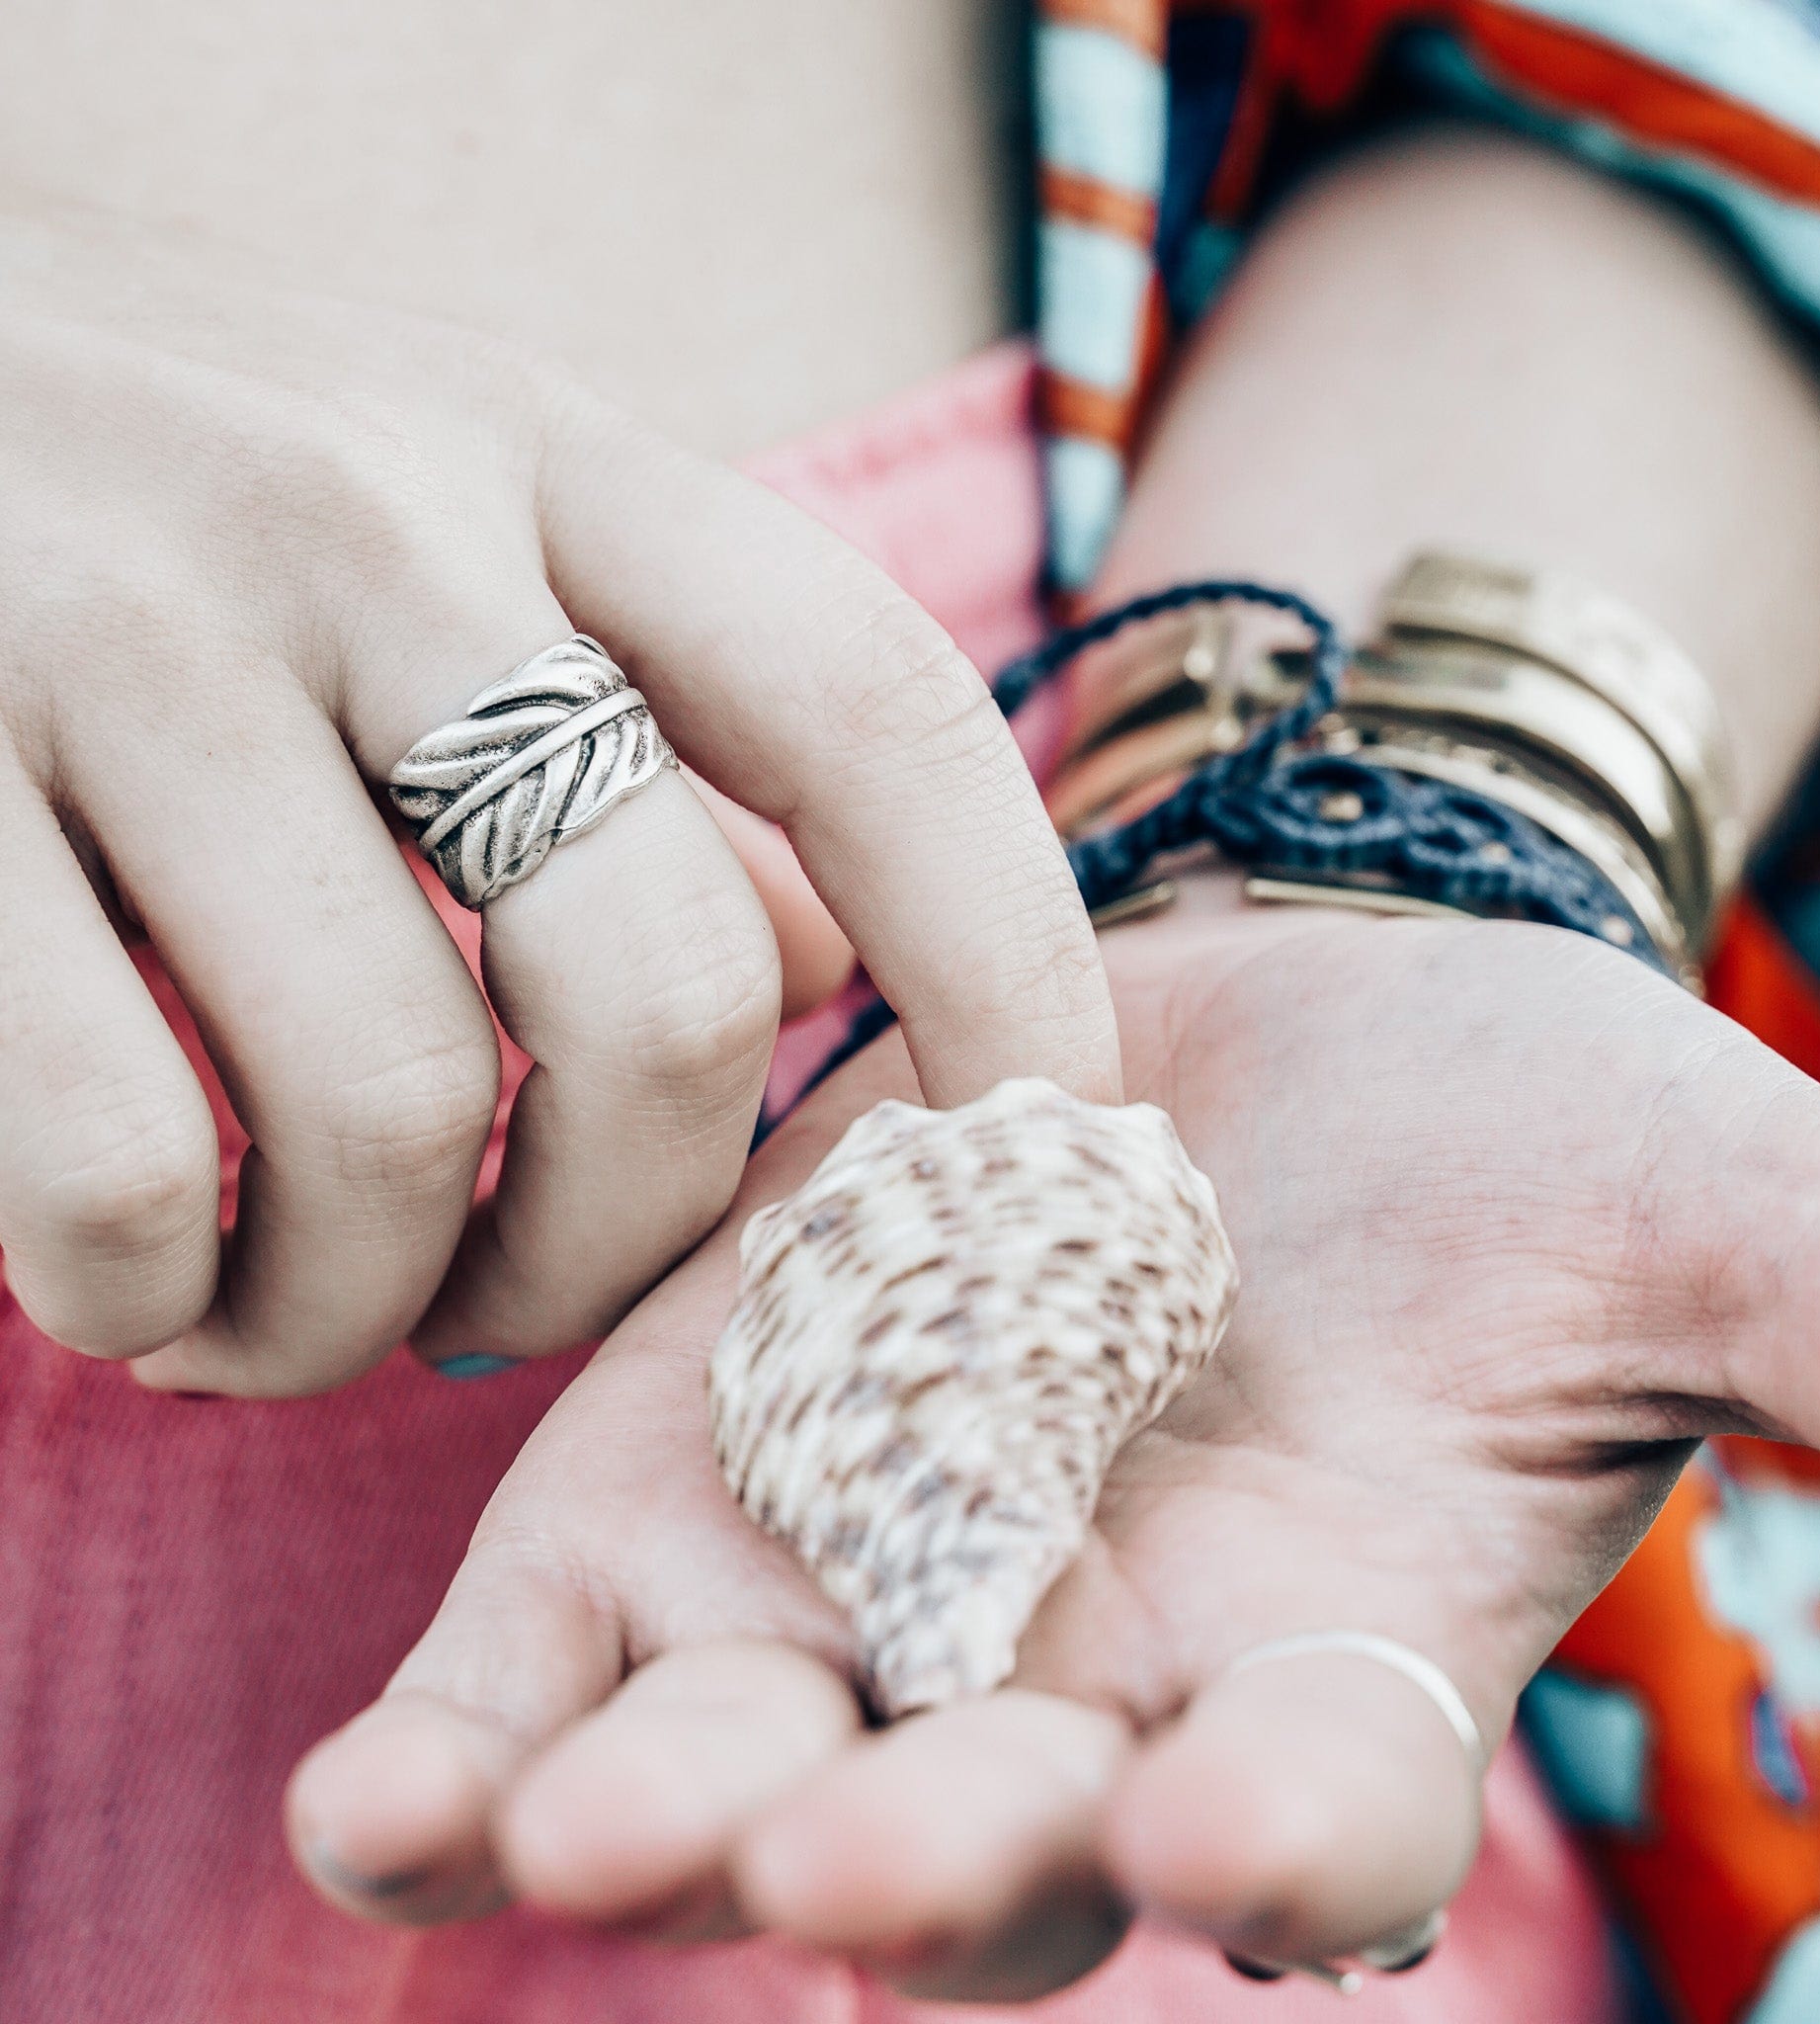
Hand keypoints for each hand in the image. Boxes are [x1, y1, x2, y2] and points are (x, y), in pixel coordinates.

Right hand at [0, 199, 1115, 1395]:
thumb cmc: (154, 489)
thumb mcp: (441, 519)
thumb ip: (642, 728)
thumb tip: (823, 974)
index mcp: (543, 455)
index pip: (878, 715)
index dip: (1011, 960)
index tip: (1045, 1148)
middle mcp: (364, 519)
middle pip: (662, 990)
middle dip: (628, 1235)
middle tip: (522, 1298)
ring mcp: (121, 631)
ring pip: (385, 1109)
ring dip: (360, 1302)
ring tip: (296, 1310)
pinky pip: (112, 1160)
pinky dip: (145, 1292)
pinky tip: (134, 1277)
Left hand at [286, 894, 1819, 1997]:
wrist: (1269, 1016)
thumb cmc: (1519, 1126)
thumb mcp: (1721, 1206)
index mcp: (1335, 1670)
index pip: (1318, 1823)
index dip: (1291, 1839)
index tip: (1246, 1826)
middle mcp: (1085, 1689)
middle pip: (990, 1850)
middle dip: (927, 1855)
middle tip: (852, 1853)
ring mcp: (867, 1605)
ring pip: (754, 1778)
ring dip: (664, 1817)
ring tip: (568, 1825)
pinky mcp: (699, 1492)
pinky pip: (567, 1668)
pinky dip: (475, 1748)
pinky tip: (384, 1802)